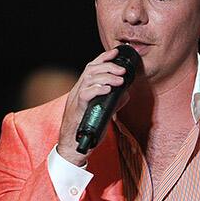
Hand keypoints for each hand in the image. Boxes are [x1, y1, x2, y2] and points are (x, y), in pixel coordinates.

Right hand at [56, 48, 130, 165]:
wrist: (73, 147)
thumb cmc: (86, 130)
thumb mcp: (103, 113)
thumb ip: (114, 102)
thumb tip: (126, 94)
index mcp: (82, 90)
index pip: (91, 67)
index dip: (103, 58)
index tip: (115, 53)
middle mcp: (77, 91)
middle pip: (90, 69)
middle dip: (108, 66)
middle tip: (122, 70)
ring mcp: (76, 99)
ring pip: (88, 79)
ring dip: (106, 77)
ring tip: (119, 80)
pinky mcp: (77, 109)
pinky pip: (85, 94)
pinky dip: (97, 89)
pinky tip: (108, 89)